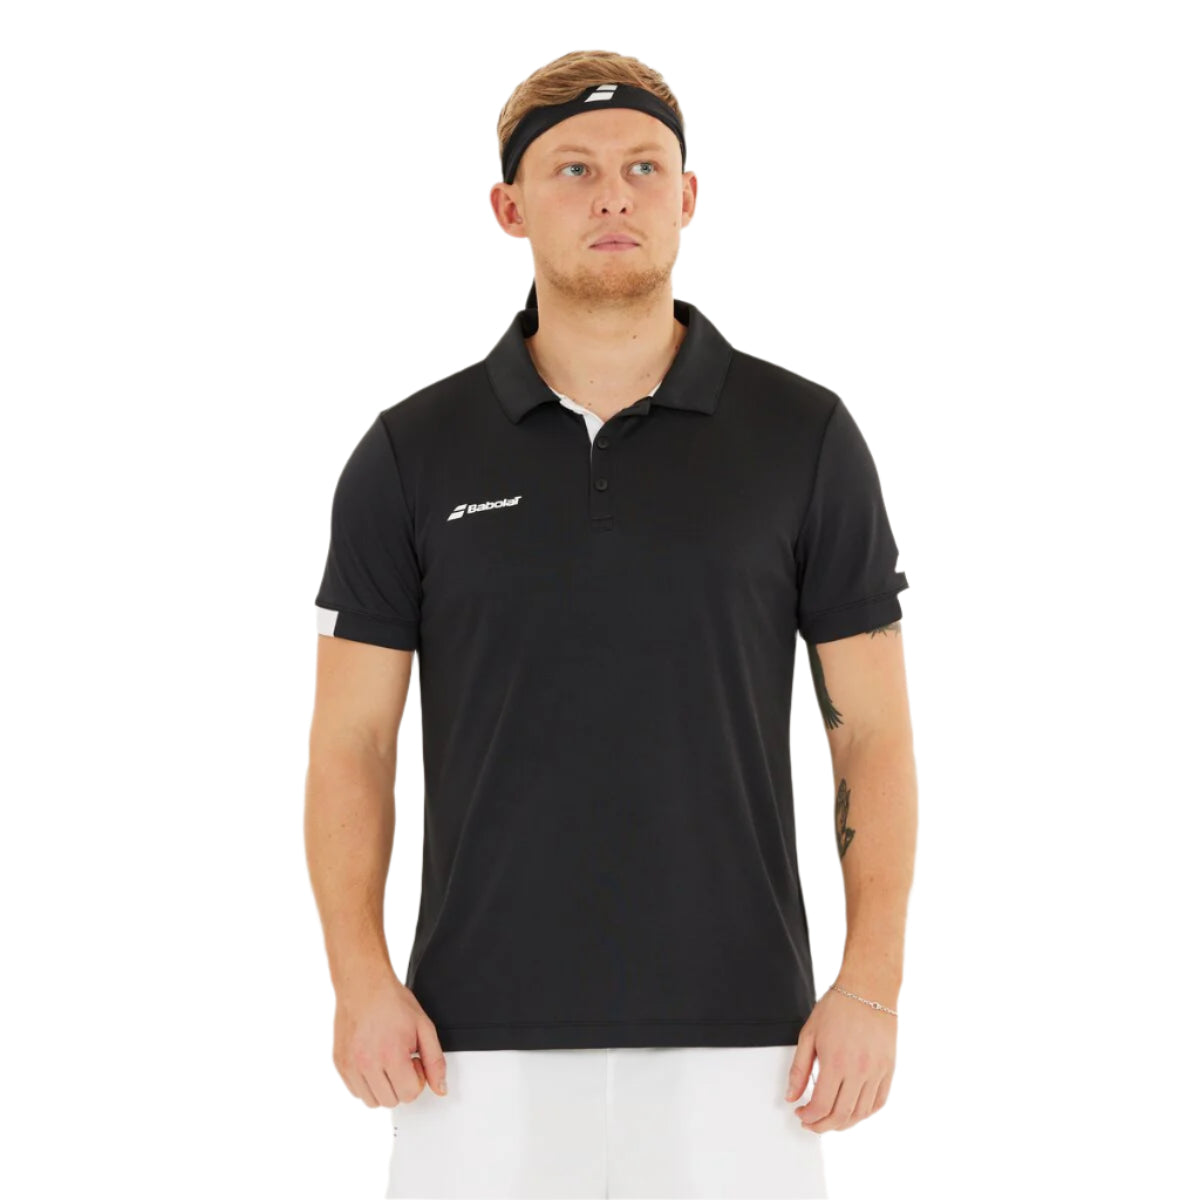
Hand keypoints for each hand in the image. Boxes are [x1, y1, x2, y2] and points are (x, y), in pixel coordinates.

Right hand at [332, 969, 448, 1106]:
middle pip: (391, 1101)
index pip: (410, 1094)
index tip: (414, 1060)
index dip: (417, 1078)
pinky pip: (356, 1091)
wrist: (363, 985)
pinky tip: (374, 1061)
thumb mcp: (424, 1027)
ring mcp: (350, 1066)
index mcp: (391, 1055)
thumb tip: (440, 1088)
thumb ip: (435, 1061)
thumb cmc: (392, 1002)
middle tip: (401, 1059)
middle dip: (401, 1084)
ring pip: (372, 1101)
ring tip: (387, 1061)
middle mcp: (367, 1064)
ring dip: (384, 1087)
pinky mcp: (340, 1064)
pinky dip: (367, 1083)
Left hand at [784, 985, 895, 1131]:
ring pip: (861, 1114)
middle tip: (811, 1122)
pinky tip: (852, 1111)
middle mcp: (859, 1071)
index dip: (809, 1116)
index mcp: (836, 1062)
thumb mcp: (809, 1034)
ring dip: (843, 1124)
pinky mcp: (889, 1069)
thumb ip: (799, 1069)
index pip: (821, 1105)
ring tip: (830, 1119)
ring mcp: (877, 1072)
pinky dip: (864, 1114)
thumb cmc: (838, 1006)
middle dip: (822, 1126)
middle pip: (841, 1116)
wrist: (868, 988)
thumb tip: (791, 1096)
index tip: (801, 1113)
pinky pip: (878, 1103)